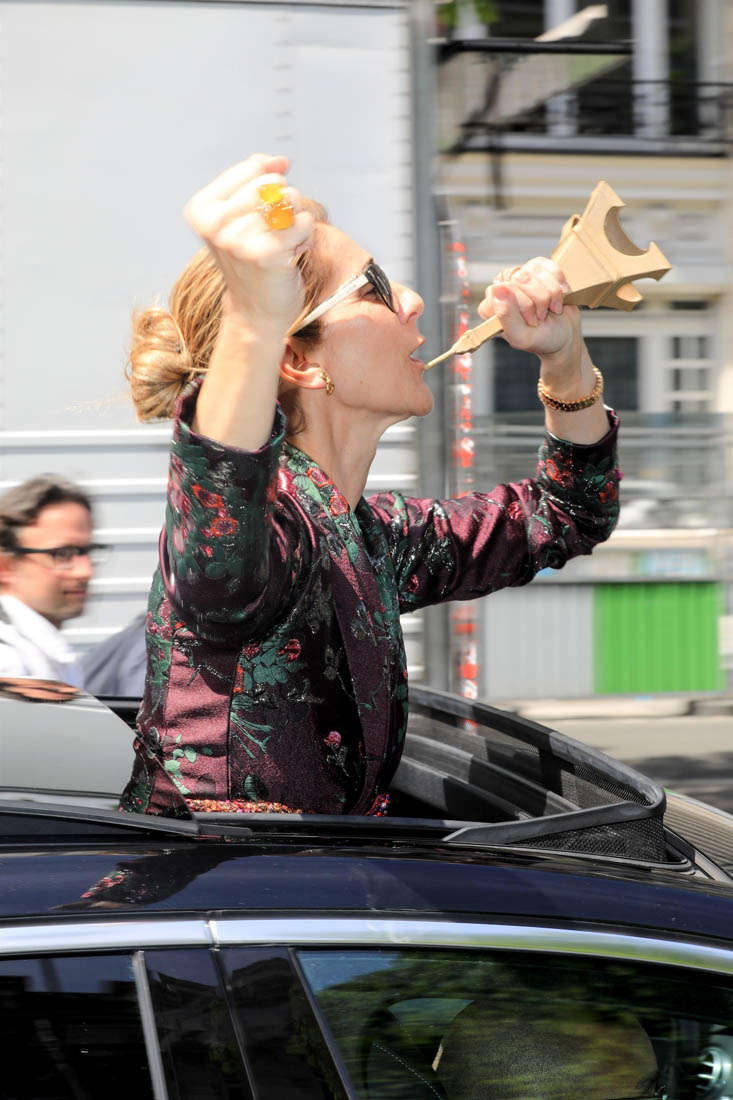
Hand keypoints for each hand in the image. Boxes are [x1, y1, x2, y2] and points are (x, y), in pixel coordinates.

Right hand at [184, 153, 314, 338]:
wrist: (256, 313)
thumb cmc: (252, 264)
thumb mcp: (242, 218)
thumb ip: (256, 182)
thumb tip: (279, 160)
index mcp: (203, 210)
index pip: (253, 169)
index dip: (271, 183)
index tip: (264, 210)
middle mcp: (215, 223)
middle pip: (273, 183)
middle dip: (285, 204)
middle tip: (274, 232)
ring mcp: (238, 239)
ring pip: (291, 202)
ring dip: (295, 222)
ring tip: (282, 244)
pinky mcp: (266, 253)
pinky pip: (303, 223)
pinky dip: (305, 237)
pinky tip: (291, 254)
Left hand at [478, 258, 582, 385]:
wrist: (563, 336)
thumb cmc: (540, 339)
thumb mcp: (521, 336)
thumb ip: (506, 315)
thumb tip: (497, 288)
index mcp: (491, 306)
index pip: (503, 290)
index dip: (523, 305)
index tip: (531, 321)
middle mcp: (503, 289)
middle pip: (520, 279)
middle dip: (539, 300)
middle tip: (541, 316)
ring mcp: (520, 276)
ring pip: (536, 271)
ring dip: (551, 293)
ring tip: (549, 308)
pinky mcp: (537, 269)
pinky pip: (549, 266)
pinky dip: (559, 284)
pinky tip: (557, 297)